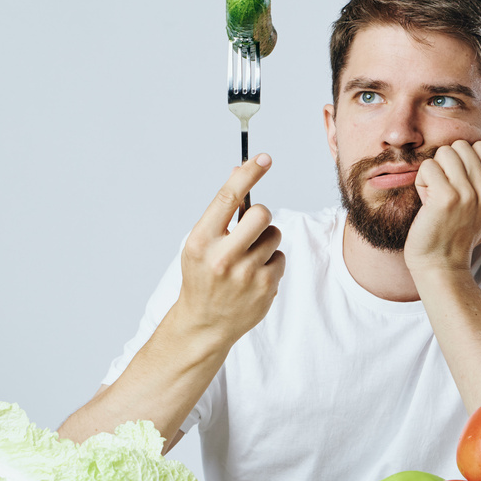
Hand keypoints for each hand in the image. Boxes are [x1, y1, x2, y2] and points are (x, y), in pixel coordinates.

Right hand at [172, 153, 285, 344]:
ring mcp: (246, 274)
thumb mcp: (200, 243)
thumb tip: (239, 172)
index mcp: (201, 241)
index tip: (264, 158)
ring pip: (274, 235)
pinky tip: (254, 275)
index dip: (248, 174)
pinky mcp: (266, 287)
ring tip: (248, 257)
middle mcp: (223, 257)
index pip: (227, 198)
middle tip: (251, 227)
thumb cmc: (202, 276)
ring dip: (265, 240)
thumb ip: (220, 212)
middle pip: (261, 214)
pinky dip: (271, 262)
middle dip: (260, 215)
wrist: (205, 322)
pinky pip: (280, 257)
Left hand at [403, 140, 480, 274]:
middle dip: (447, 164)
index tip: (459, 186)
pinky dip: (422, 181)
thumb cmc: (458, 234)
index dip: (462, 161)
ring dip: (434, 172)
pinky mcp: (447, 198)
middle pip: (461, 146)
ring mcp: (469, 193)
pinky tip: (426, 203)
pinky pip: (428, 166)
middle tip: (444, 191)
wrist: (442, 265)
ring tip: (436, 196)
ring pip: (445, 152)